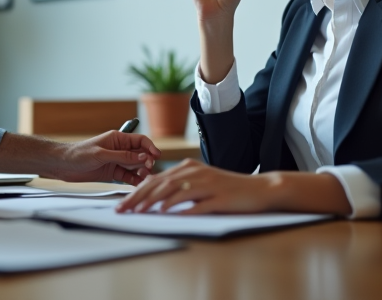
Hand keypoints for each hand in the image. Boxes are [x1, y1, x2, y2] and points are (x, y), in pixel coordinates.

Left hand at [48, 131, 161, 184]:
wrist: (63, 165)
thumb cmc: (79, 154)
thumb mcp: (102, 154)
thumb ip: (122, 156)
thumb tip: (143, 156)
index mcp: (117, 139)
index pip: (140, 140)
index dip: (150, 147)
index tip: (157, 156)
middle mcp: (119, 149)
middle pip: (140, 154)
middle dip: (147, 161)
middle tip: (148, 169)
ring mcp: (116, 162)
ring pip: (136, 166)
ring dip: (142, 172)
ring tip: (144, 178)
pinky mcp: (113, 173)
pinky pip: (128, 176)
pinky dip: (134, 180)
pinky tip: (138, 185)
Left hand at [115, 160, 279, 214]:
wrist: (259, 189)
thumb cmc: (228, 189)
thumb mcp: (201, 184)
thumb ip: (181, 188)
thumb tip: (155, 200)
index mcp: (189, 167)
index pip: (156, 179)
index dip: (137, 191)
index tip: (122, 204)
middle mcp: (196, 172)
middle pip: (161, 184)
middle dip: (138, 197)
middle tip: (123, 209)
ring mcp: (207, 184)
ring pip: (175, 191)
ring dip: (154, 202)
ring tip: (139, 212)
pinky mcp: (219, 197)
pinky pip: (196, 202)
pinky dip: (180, 208)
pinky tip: (168, 213)